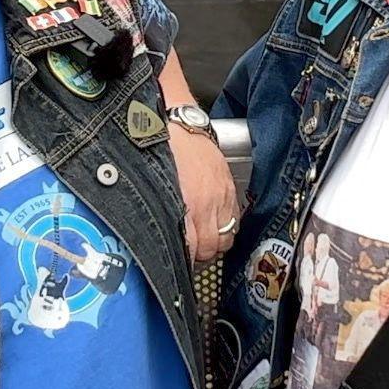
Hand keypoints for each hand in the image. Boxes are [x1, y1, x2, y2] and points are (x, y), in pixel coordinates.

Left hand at [167, 120, 238, 264]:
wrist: (177, 124)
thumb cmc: (161, 153)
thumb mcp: (153, 189)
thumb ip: (162, 217)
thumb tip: (161, 241)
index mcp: (182, 207)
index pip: (187, 249)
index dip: (182, 261)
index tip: (177, 264)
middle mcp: (204, 205)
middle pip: (207, 249)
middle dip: (197, 256)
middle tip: (188, 256)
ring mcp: (220, 198)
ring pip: (224, 239)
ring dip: (213, 245)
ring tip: (202, 244)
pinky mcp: (229, 190)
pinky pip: (235, 222)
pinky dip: (226, 230)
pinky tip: (215, 228)